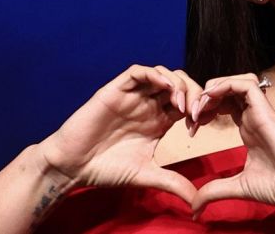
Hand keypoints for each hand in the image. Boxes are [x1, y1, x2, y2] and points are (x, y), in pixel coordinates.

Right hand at [35, 65, 202, 203]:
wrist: (74, 167)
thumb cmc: (107, 169)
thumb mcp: (146, 175)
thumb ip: (172, 182)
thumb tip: (196, 202)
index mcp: (159, 120)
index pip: (188, 102)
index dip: (199, 108)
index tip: (201, 124)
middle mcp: (148, 105)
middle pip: (180, 84)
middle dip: (194, 93)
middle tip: (195, 112)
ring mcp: (133, 96)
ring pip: (163, 74)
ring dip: (177, 83)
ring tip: (180, 104)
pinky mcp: (116, 90)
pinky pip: (138, 72)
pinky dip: (154, 74)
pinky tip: (164, 87)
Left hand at [191, 73, 274, 217]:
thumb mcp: (237, 187)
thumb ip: (215, 190)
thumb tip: (194, 207)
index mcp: (248, 128)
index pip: (223, 105)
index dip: (203, 110)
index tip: (191, 129)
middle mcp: (253, 116)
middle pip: (226, 90)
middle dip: (203, 98)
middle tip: (191, 117)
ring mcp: (259, 111)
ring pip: (235, 81)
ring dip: (213, 88)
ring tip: (200, 107)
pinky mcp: (265, 109)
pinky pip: (245, 84)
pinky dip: (225, 85)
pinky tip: (211, 99)